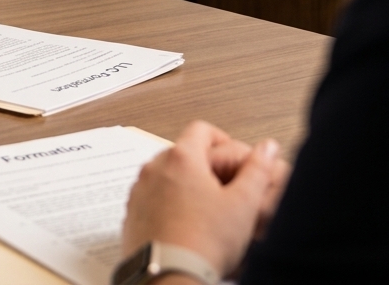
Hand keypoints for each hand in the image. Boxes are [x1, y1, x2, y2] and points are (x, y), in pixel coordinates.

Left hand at [121, 121, 282, 277]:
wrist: (169, 275)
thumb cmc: (204, 242)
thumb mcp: (243, 206)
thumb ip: (258, 171)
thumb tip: (268, 147)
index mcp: (181, 158)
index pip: (202, 130)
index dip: (223, 140)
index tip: (235, 159)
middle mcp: (154, 167)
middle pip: (183, 152)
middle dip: (205, 166)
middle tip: (225, 191)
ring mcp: (139, 189)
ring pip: (166, 175)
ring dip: (184, 184)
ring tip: (205, 212)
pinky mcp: (132, 212)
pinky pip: (152, 197)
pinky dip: (167, 204)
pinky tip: (185, 226)